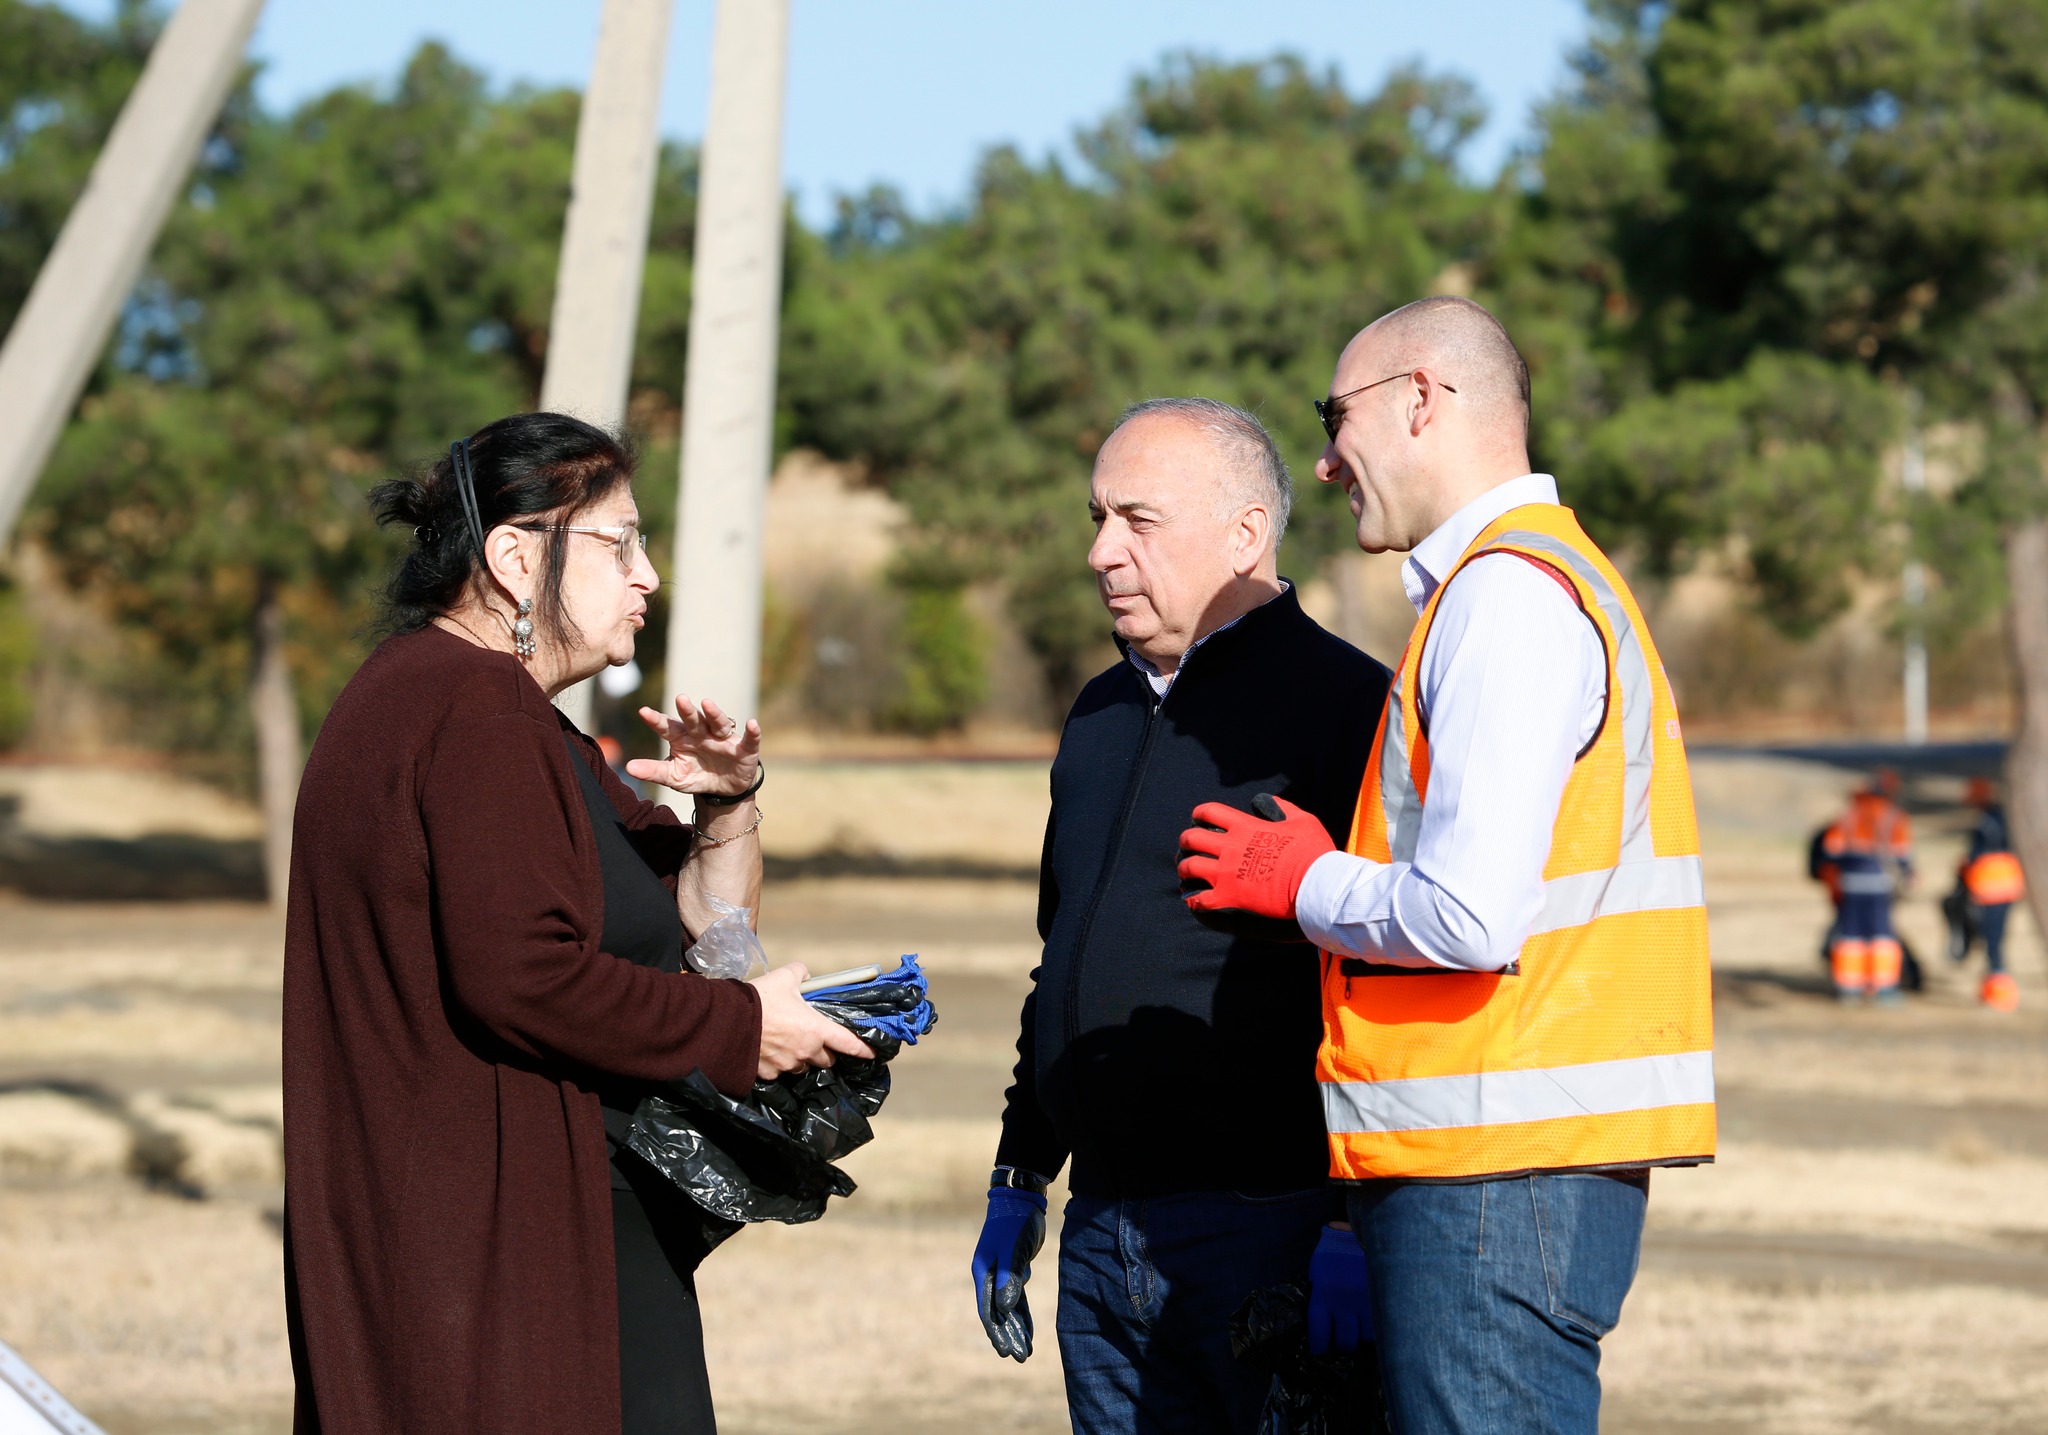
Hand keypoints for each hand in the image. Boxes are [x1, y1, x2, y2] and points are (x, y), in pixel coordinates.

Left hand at [625, 695, 761, 798]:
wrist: (723, 789)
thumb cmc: (696, 775)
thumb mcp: (674, 776)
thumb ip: (653, 771)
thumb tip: (629, 768)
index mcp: (682, 738)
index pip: (667, 727)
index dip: (656, 720)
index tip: (642, 712)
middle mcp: (702, 733)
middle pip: (694, 720)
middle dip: (687, 711)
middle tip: (680, 699)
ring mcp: (723, 739)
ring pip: (719, 723)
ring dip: (714, 714)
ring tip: (707, 704)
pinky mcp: (744, 749)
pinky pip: (749, 739)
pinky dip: (752, 732)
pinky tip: (752, 724)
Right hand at [748, 964, 873, 1080]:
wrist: (727, 1021)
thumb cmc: (760, 999)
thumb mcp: (784, 978)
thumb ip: (801, 974)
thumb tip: (806, 975)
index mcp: (816, 1029)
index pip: (847, 1043)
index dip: (862, 1049)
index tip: (872, 1055)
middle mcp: (806, 1051)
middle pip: (826, 1059)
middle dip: (824, 1052)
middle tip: (813, 1039)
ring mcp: (787, 1065)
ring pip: (803, 1066)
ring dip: (801, 1058)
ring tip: (787, 1044)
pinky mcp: (769, 1074)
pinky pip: (780, 1072)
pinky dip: (778, 1064)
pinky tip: (768, 1051)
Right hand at [973, 1186, 1046, 1361]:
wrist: (1021, 1200)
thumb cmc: (1014, 1223)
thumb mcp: (1012, 1250)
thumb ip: (1009, 1278)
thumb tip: (1005, 1308)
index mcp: (983, 1273)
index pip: (988, 1310)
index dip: (997, 1332)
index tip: (1005, 1352)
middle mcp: (989, 1277)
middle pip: (998, 1313)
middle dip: (1008, 1336)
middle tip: (1020, 1358)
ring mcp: (1001, 1275)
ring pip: (1009, 1308)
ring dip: (1017, 1329)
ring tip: (1026, 1352)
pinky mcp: (1014, 1271)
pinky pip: (1017, 1299)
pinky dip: (1023, 1314)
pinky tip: (1028, 1331)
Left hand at [1177, 794, 1334, 920]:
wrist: (1316, 884)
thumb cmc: (1312, 851)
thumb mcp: (1302, 820)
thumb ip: (1283, 808)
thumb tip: (1268, 801)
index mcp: (1244, 827)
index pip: (1210, 812)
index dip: (1199, 813)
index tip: (1198, 818)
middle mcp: (1230, 848)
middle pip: (1192, 839)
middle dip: (1185, 841)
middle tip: (1186, 846)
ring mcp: (1227, 873)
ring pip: (1190, 867)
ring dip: (1184, 869)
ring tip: (1185, 873)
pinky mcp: (1230, 896)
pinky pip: (1201, 900)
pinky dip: (1194, 900)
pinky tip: (1194, 901)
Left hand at [1305, 1223, 1373, 1355]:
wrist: (1367, 1230)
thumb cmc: (1336, 1251)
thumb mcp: (1319, 1270)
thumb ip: (1318, 1294)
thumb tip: (1319, 1320)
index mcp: (1322, 1296)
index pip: (1318, 1334)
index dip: (1320, 1347)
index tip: (1321, 1350)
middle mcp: (1343, 1305)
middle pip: (1343, 1342)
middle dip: (1341, 1345)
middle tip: (1342, 1342)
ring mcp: (1365, 1305)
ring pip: (1363, 1338)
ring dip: (1360, 1338)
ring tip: (1358, 1333)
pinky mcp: (1383, 1303)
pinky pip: (1380, 1328)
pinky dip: (1377, 1330)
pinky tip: (1373, 1324)